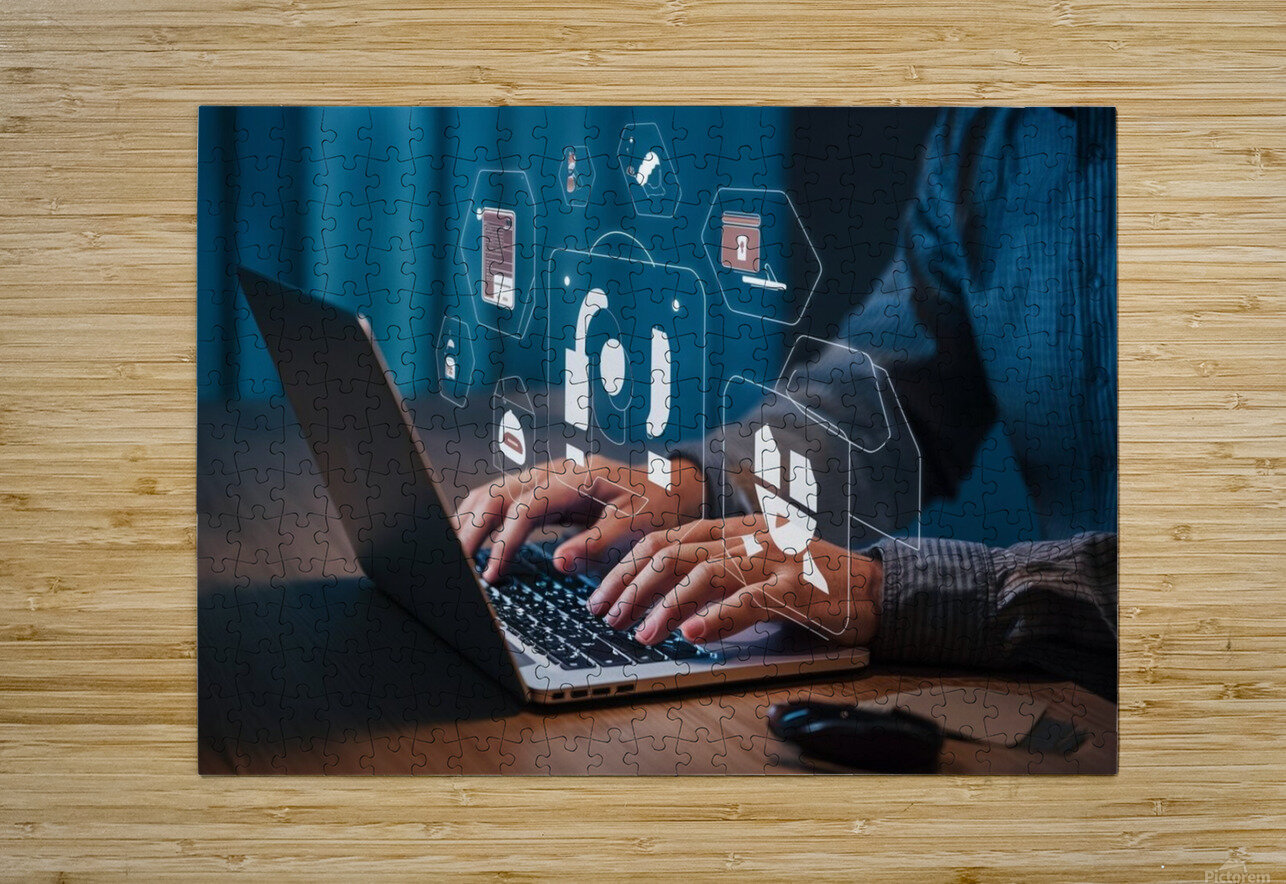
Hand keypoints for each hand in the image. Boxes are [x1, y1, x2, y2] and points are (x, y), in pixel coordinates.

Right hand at [454, 456, 704, 583]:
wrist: (670, 486)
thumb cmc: (656, 506)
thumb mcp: (637, 526)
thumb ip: (598, 542)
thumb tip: (558, 562)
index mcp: (577, 478)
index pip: (525, 507)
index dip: (505, 541)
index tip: (493, 573)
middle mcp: (555, 472)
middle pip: (498, 494)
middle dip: (472, 529)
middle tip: (458, 565)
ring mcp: (546, 478)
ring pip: (493, 492)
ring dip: (470, 521)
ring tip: (455, 555)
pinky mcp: (543, 490)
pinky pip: (502, 499)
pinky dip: (481, 517)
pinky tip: (470, 540)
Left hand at [588, 517, 881, 646]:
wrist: (875, 589)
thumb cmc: (810, 584)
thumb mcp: (756, 569)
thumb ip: (716, 577)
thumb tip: (664, 609)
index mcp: (734, 529)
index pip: (666, 538)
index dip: (627, 566)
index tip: (600, 595)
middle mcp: (747, 537)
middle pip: (673, 552)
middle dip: (631, 585)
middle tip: (605, 616)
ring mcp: (772, 561)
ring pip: (703, 573)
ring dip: (664, 605)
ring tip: (640, 634)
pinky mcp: (795, 589)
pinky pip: (748, 601)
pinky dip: (716, 617)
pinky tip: (691, 635)